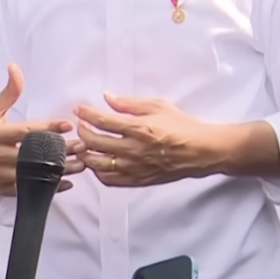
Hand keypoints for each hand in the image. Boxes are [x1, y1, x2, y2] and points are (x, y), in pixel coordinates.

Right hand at [0, 63, 81, 195]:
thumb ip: (8, 92)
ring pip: (33, 174)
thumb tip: (15, 68)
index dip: (47, 128)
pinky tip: (66, 182)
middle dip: (60, 151)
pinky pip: (28, 189)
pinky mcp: (3, 188)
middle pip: (33, 155)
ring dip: (59, 171)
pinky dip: (48, 188)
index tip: (67, 124)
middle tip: (83, 146)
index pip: (25, 131)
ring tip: (80, 164)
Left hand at [74, 93, 219, 186]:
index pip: (102, 120)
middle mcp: (133, 149)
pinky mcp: (137, 180)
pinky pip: (109, 180)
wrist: (200, 151)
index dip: (86, 113)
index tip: (79, 109)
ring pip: (97, 163)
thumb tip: (108, 98)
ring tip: (85, 144)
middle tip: (81, 124)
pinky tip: (98, 162)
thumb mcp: (159, 105)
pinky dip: (98, 171)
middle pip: (94, 142)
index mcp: (139, 128)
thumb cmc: (182, 126)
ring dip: (86, 152)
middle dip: (82, 131)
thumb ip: (130, 103)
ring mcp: (133, 167)